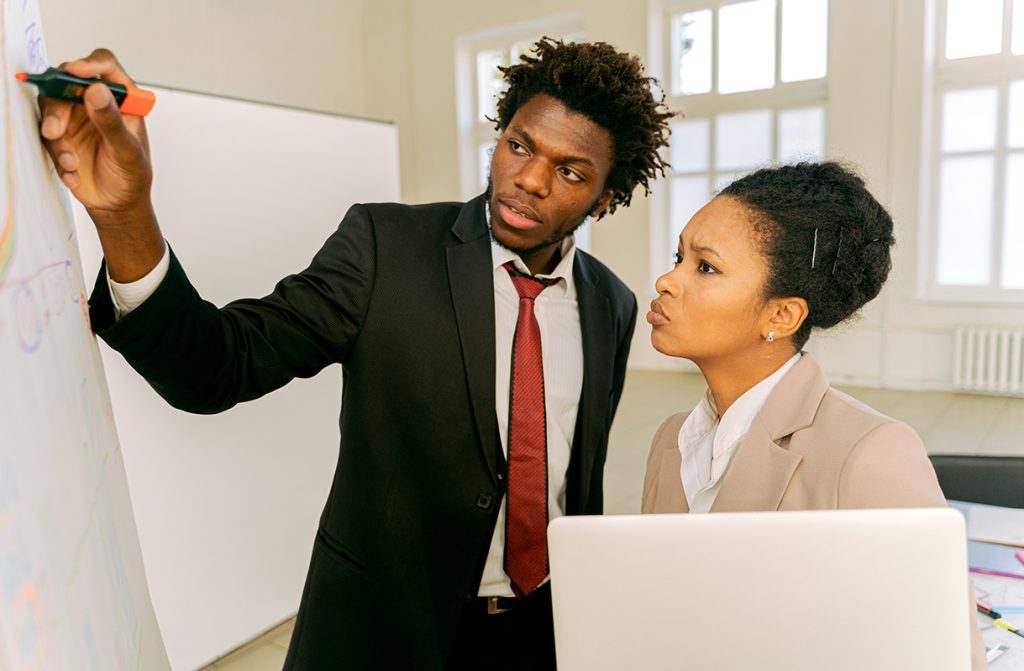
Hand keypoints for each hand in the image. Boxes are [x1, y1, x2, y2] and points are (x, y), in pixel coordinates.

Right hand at [37, 49, 163, 280]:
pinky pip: (46, 135)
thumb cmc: (132, 175)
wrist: (118, 204)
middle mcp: (96, 102)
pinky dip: (57, 155)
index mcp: (122, 99)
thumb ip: (112, 122)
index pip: (105, 65)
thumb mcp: (128, 151)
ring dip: (55, 135)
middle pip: (66, 82)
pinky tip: (73, 172)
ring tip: (71, 161)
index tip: (76, 72)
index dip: (89, 63)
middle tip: (56, 131)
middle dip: (57, 106)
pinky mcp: (61, 134)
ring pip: (50, 106)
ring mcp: (76, 117)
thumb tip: (96, 91)